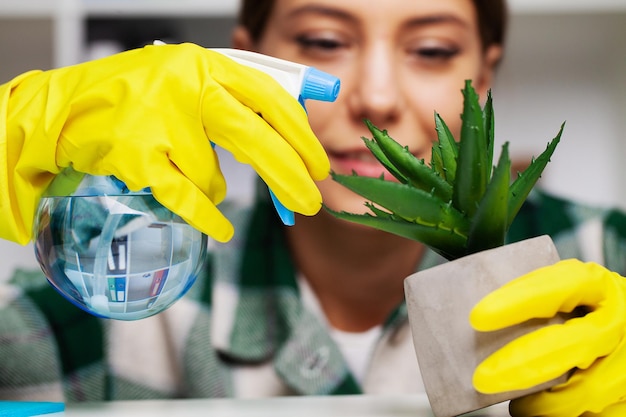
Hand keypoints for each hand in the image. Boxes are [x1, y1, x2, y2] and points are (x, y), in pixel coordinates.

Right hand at [0, 42, 328, 243]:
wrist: (68, 109)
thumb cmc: (139, 97)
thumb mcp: (194, 81)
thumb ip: (243, 100)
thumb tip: (303, 122)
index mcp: (208, 65)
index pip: (272, 98)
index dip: (301, 136)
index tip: (319, 164)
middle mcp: (187, 87)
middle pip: (256, 138)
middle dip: (289, 176)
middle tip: (311, 203)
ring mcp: (160, 122)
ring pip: (213, 176)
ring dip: (208, 185)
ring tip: (179, 165)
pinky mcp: (137, 157)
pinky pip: (189, 199)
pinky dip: (207, 217)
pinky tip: (220, 226)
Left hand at [469, 259, 625, 416]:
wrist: (624, 325)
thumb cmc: (585, 308)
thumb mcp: (566, 291)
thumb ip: (528, 294)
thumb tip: (460, 302)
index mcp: (596, 285)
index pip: (557, 287)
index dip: (517, 301)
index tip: (478, 317)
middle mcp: (617, 320)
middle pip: (570, 346)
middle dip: (520, 364)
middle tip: (482, 378)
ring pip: (586, 392)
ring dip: (543, 404)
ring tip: (517, 405)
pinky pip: (600, 415)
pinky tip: (542, 412)